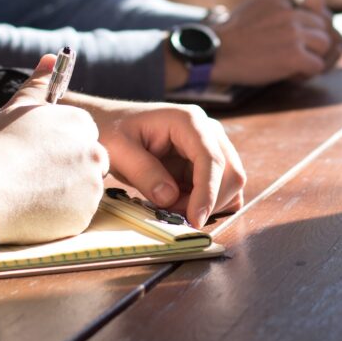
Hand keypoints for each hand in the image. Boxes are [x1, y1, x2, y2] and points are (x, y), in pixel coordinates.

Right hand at [0, 55, 108, 243]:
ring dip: (65, 192)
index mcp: (80, 124)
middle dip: (68, 169)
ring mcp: (92, 186)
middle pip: (89, 162)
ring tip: (31, 191)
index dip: (60, 146)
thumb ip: (39, 83)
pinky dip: (60, 214)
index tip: (39, 154)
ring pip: (84, 189)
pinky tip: (34, 209)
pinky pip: (77, 215)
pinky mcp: (84, 215)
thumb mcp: (17, 107)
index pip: (83, 135)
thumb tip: (51, 57)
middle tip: (34, 175)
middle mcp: (94, 152)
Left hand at [67, 97, 246, 228]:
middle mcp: (208, 131)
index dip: (208, 192)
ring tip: (171, 206)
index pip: (211, 159)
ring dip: (207, 204)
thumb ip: (144, 172)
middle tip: (173, 214)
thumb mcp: (119, 150)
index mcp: (188, 121)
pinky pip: (221, 189)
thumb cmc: (112, 130)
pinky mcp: (207, 163)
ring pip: (230, 184)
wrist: (110, 124)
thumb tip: (170, 198)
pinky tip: (181, 203)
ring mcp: (211, 146)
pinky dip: (207, 203)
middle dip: (208, 201)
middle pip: (231, 173)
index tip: (195, 219)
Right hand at [211, 0, 341, 85]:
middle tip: (298, 51)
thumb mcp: (257, 5)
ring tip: (294, 63)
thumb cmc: (234, 35)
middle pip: (324, 24)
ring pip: (325, 45)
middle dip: (316, 40)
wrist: (215, 53)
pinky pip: (317, 65)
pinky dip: (307, 73)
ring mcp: (293, 33)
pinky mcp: (293, 56)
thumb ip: (282, 4)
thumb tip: (312, 16)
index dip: (316, 12)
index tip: (304, 25)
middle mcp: (290, 11)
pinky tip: (290, 73)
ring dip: (314, 56)